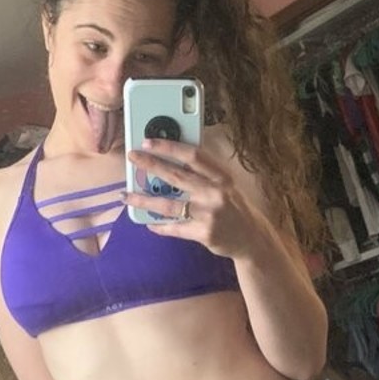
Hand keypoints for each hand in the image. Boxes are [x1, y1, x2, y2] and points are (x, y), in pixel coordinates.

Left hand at [126, 138, 265, 259]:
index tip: (148, 141)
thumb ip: (203, 174)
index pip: (193, 155)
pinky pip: (175, 228)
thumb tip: (169, 160)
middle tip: (132, 157)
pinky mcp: (204, 233)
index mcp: (221, 176)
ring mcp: (209, 214)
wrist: (252, 238)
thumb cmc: (233, 207)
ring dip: (144, 200)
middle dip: (150, 165)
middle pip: (177, 175)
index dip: (169, 146)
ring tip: (126, 195)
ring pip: (169, 205)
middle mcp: (216, 192)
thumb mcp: (225, 185)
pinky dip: (160, 226)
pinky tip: (149, 224)